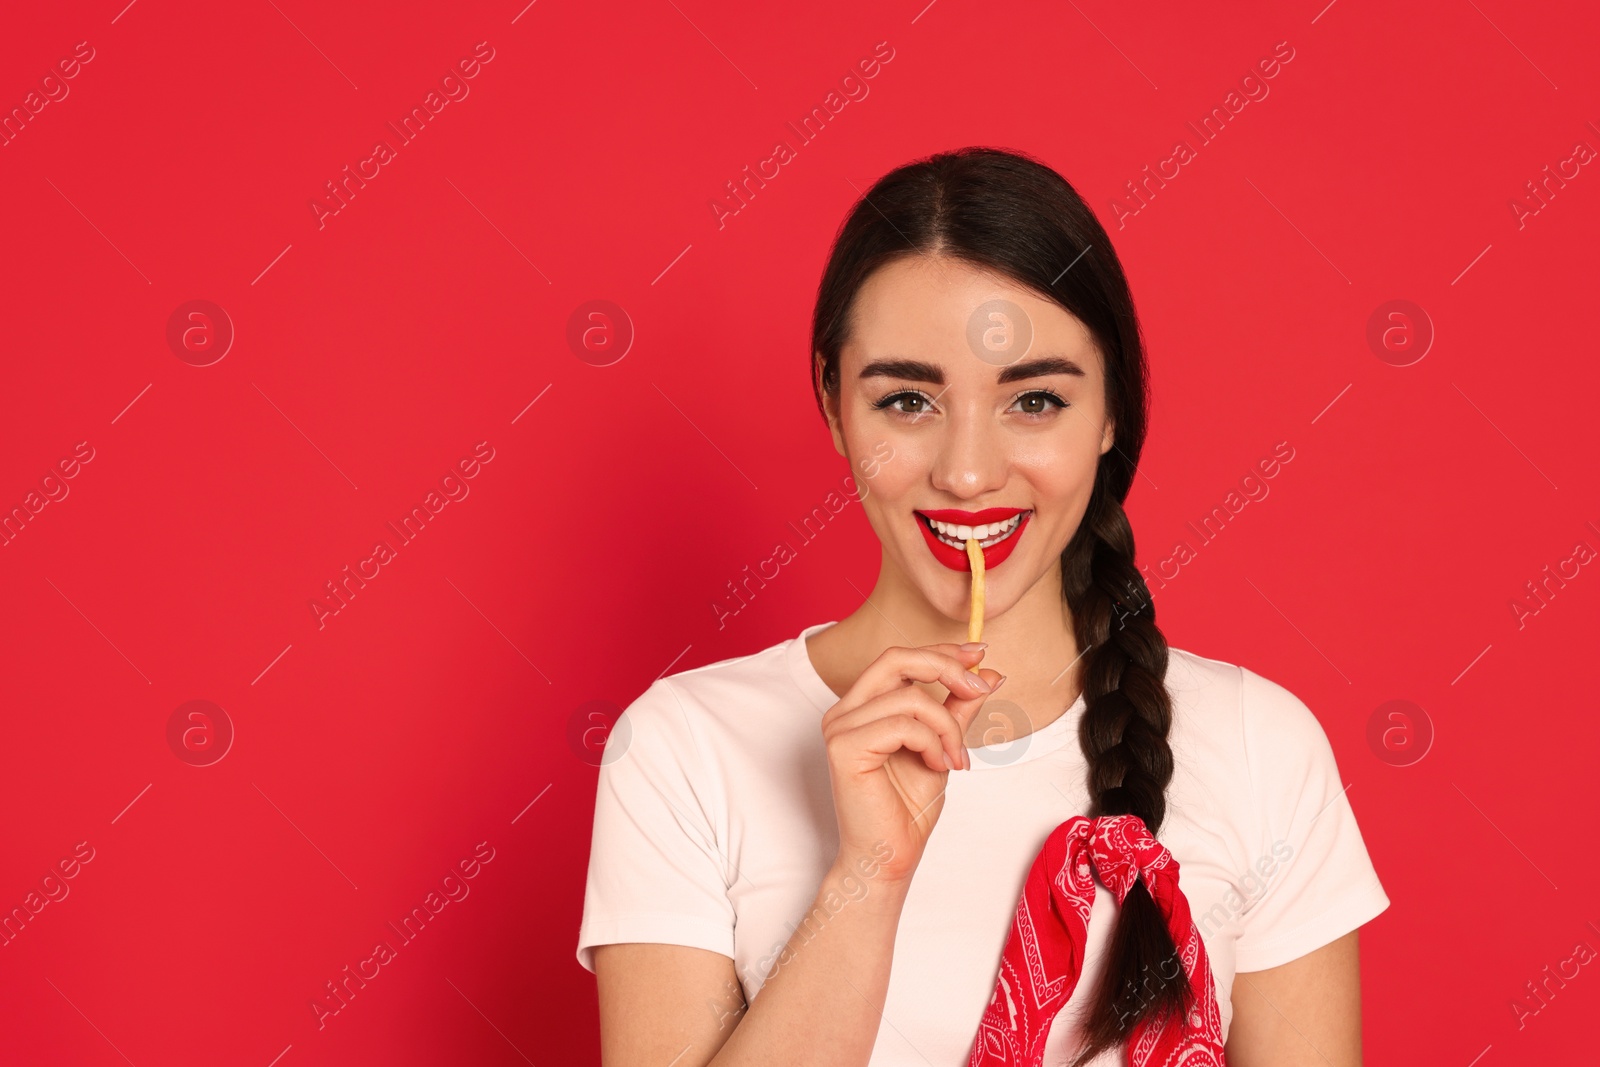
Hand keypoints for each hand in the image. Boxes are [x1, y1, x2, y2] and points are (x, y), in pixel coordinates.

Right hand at [820, 643, 1003, 885]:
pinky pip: (903, 725)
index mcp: (862, 706)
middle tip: (981, 688)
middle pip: (896, 659)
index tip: (980, 655)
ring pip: (910, 698)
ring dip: (948, 726)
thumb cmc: (908, 808)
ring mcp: (840, 727)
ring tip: (955, 757)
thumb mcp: (943, 745)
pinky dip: (932, 743)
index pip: (900, 660)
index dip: (941, 652)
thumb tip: (990, 673)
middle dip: (946, 667)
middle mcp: (845, 711)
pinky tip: (939, 766)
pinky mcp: (843, 747)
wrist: (889, 856)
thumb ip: (959, 708)